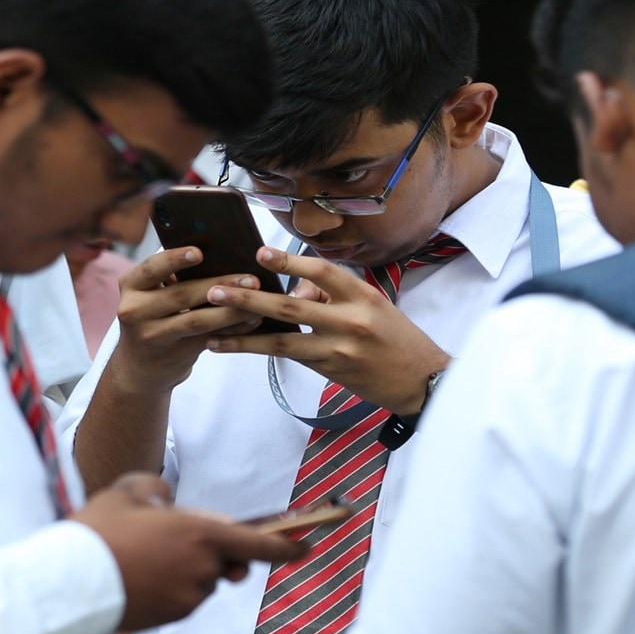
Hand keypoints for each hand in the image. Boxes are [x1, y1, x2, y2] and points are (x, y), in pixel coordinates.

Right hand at [73, 472, 307, 630]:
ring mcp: (187, 596)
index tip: (307, 546)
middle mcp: (201, 568)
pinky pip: (182, 596)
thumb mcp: (129, 490)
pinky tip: (139, 573)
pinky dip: (170, 584)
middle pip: (226, 560)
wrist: (69, 581)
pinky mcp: (171, 616)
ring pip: (201, 579)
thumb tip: (167, 505)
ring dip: (185, 566)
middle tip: (178, 538)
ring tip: (142, 553)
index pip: (256, 542)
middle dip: (214, 551)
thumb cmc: (100, 531)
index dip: (286, 546)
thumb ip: (158, 491)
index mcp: (199, 533)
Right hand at [107, 248, 263, 394]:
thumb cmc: (153, 318)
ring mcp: (153, 336)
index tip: (199, 252)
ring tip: (257, 300)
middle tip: (250, 278)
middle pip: (181, 294)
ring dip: (231, 310)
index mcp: (130, 286)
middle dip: (219, 284)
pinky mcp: (173, 355)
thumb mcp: (151, 296)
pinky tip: (252, 321)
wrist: (139, 367)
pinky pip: (208, 339)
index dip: (175, 259)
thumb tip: (222, 256)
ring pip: (198, 320)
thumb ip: (174, 279)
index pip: (151, 268)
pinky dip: (232, 329)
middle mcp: (134, 310)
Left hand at [204, 246, 450, 413]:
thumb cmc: (396, 336)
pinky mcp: (332, 371)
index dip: (291, 262)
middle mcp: (351, 320)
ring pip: (284, 340)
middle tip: (217, 289)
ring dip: (244, 333)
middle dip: (251, 298)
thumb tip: (294, 288)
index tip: (260, 253)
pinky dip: (259, 349)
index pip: (324, 272)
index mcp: (363, 296)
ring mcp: (340, 349)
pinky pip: (290, 357)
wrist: (422, 381)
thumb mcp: (372, 304)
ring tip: (212, 325)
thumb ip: (333, 294)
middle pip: (293, 306)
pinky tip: (232, 346)